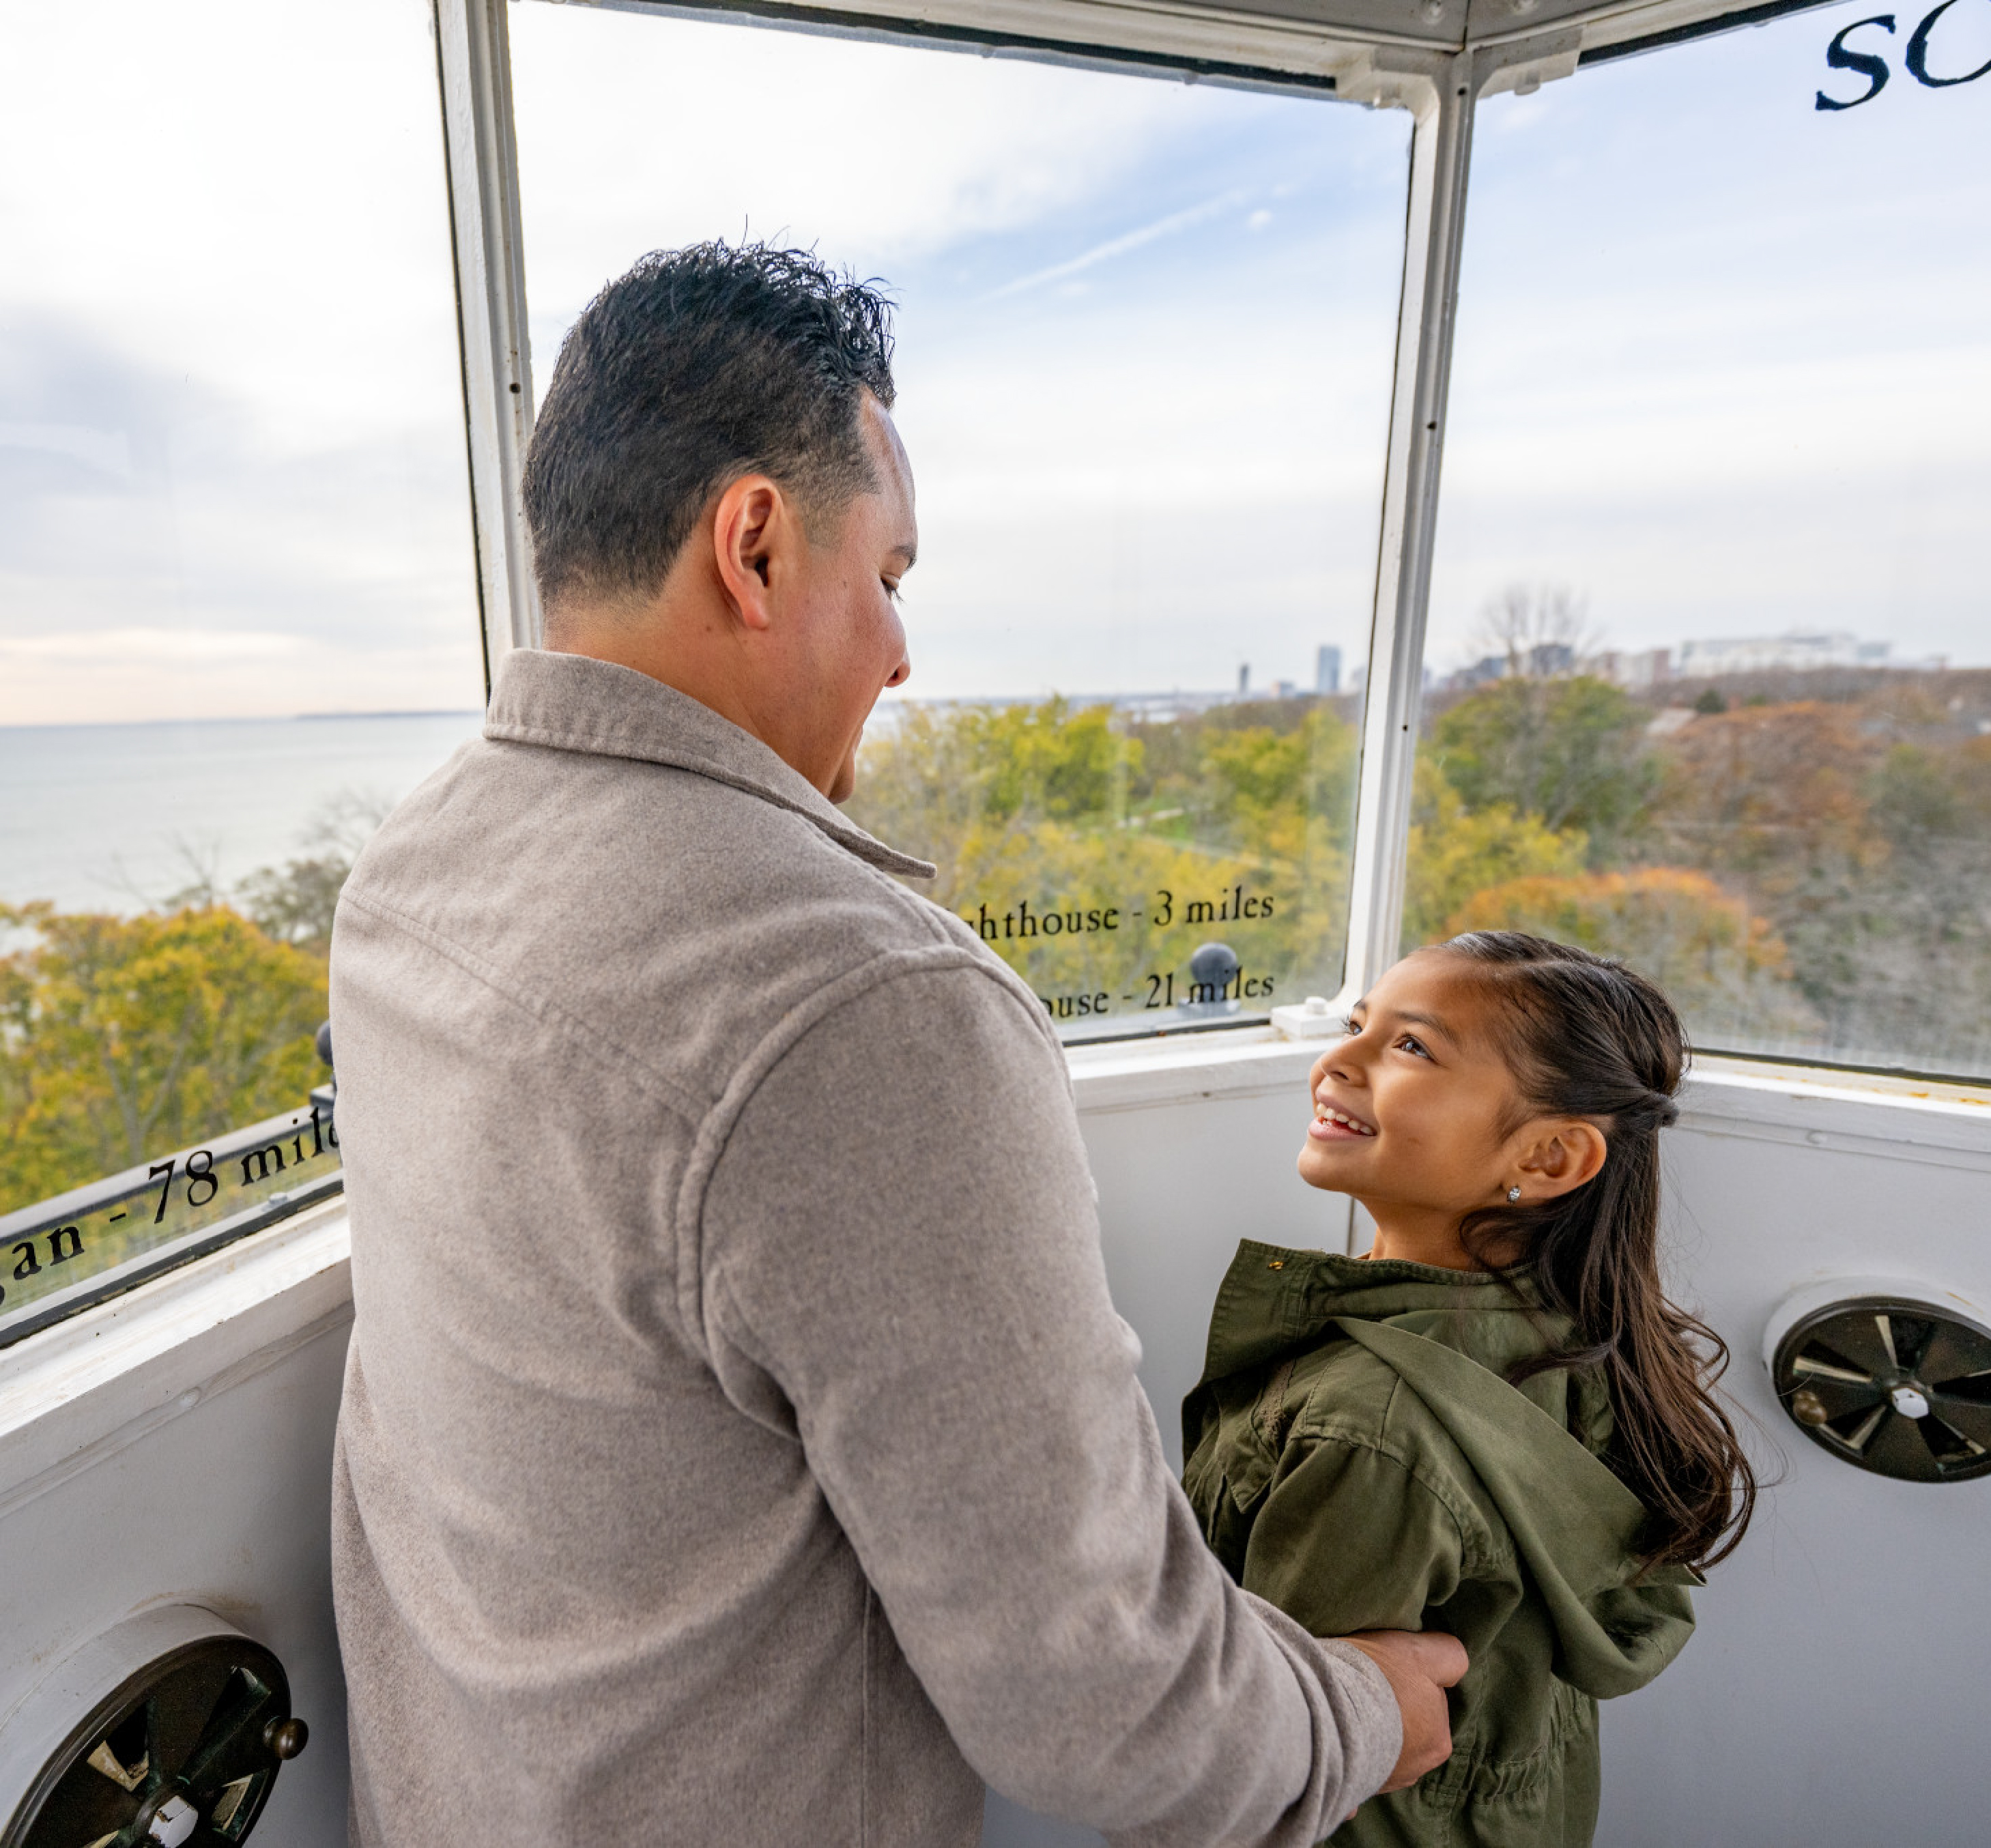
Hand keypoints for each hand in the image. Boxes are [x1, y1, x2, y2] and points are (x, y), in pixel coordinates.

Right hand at [1340, 1630, 1468, 1792]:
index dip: (1413, 1682)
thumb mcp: (1425, 1653)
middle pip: (1408, 1730)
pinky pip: (1353, 1777)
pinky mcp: (1349, 1790)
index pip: (1432, 1703)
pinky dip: (1349, 1767)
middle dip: (1393, 1713)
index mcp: (1438, 1742)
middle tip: (1368, 1688)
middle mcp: (1415, 1769)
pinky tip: (1338, 1753)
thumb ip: (1450, 1656)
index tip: (1392, 1671)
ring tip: (1347, 1709)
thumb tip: (1455, 1663)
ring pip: (1382, 1751)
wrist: (1324, 1714)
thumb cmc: (1379, 1682)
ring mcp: (1380, 1782)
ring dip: (1371, 1736)